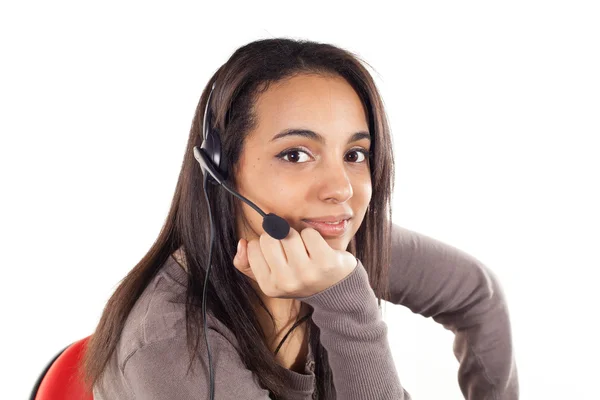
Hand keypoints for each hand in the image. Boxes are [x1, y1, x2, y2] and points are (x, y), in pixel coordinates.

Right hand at [232, 227, 357, 298]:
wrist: (336, 290)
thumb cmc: (300, 277)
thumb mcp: (272, 276)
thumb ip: (248, 262)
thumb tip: (242, 244)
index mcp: (269, 286)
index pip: (254, 246)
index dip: (267, 246)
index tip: (279, 257)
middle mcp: (286, 282)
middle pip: (269, 238)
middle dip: (279, 238)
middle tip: (292, 252)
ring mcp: (306, 273)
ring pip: (288, 233)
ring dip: (297, 236)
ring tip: (305, 251)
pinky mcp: (325, 262)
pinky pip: (309, 233)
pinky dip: (313, 236)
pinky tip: (318, 249)